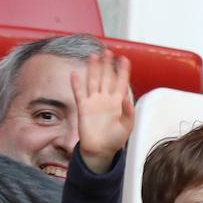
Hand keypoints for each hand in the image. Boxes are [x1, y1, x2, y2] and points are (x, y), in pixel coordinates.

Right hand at [70, 50, 133, 173]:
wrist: (101, 150)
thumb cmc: (115, 140)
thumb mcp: (127, 127)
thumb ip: (128, 113)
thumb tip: (128, 100)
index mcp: (118, 103)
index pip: (121, 82)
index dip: (123, 71)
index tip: (125, 59)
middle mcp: (106, 99)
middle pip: (106, 77)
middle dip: (108, 64)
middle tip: (108, 52)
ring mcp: (94, 102)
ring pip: (93, 81)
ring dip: (93, 69)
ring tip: (94, 56)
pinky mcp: (83, 108)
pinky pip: (79, 93)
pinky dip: (76, 84)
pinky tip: (74, 74)